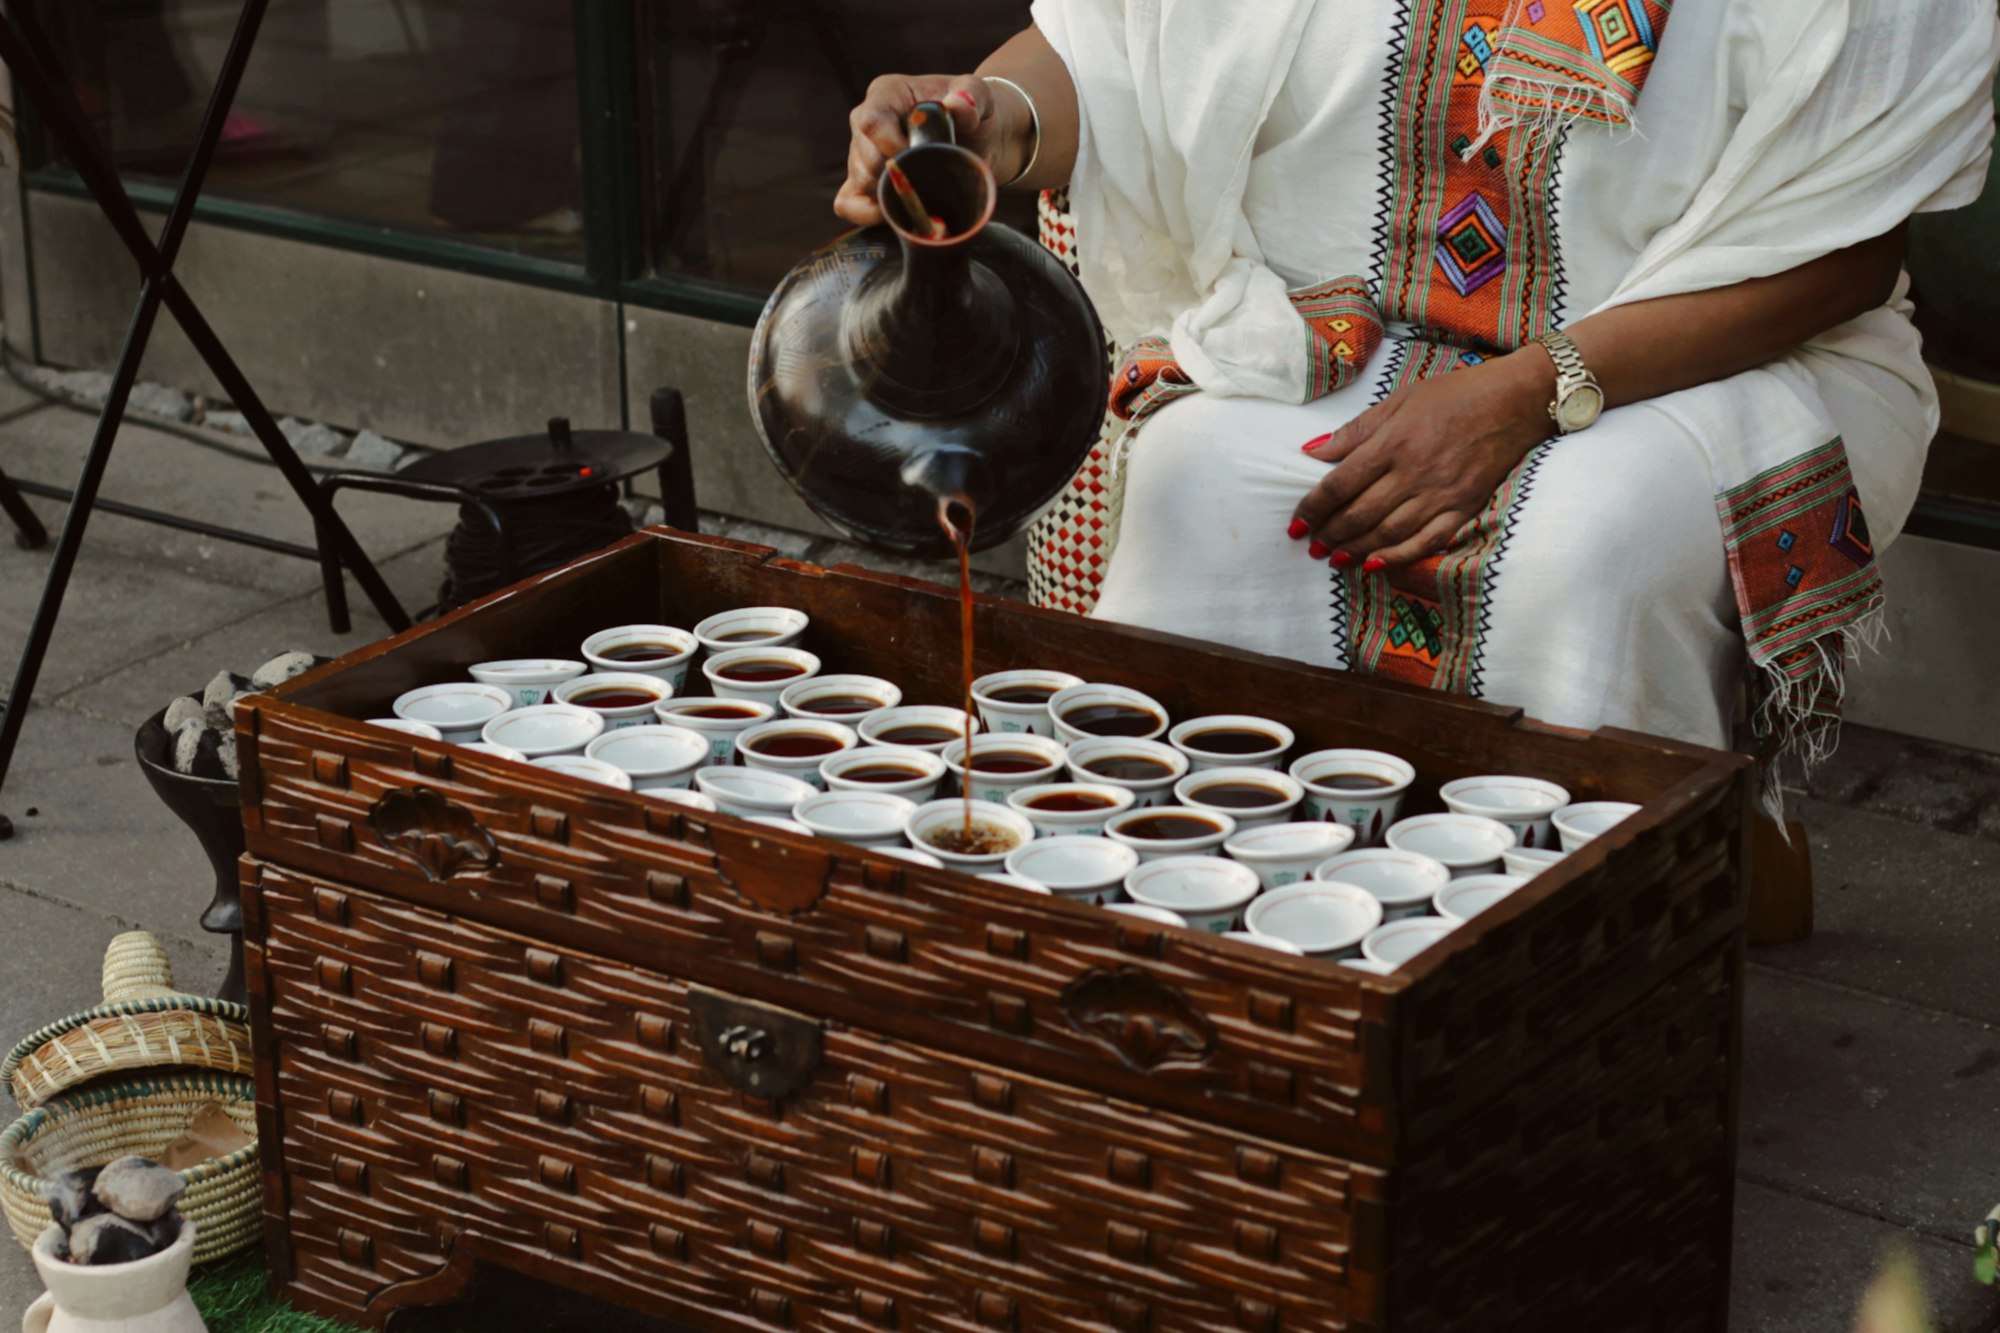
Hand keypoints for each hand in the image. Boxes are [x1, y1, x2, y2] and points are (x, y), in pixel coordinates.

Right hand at [835, 75, 1009, 225]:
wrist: (978, 138)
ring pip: (860, 183)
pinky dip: (866, 214)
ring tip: (923, 192)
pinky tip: (895, 216)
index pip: (871, 121)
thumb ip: (972, 96)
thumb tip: (956, 105)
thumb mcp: (981, 96)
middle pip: (864, 159)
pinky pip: (848, 203)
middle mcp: (866, 121)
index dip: (892, 146)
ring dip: (891, 196)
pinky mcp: (862, 181)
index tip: (921, 158)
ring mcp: (861, 153)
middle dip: (897, 176)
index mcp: (887, 93)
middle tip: (930, 179)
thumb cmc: (974, 112)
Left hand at [1289, 351, 1556, 569]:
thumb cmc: (1455, 395)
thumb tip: (1312, 450)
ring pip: (1389, 532)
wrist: (1516, 400)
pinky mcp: (1465, 507)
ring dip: (1356, 550)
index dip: (1313, 509)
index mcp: (1393, 442)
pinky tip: (1375, 565)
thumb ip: (1356, 431)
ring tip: (1334, 558)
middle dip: (1330, 535)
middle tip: (1311, 546)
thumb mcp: (1399, 400)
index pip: (1340, 484)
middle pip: (1360, 514)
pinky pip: (1427, 540)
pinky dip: (1399, 556)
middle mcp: (1414, 471)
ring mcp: (1441, 493)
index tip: (1296, 524)